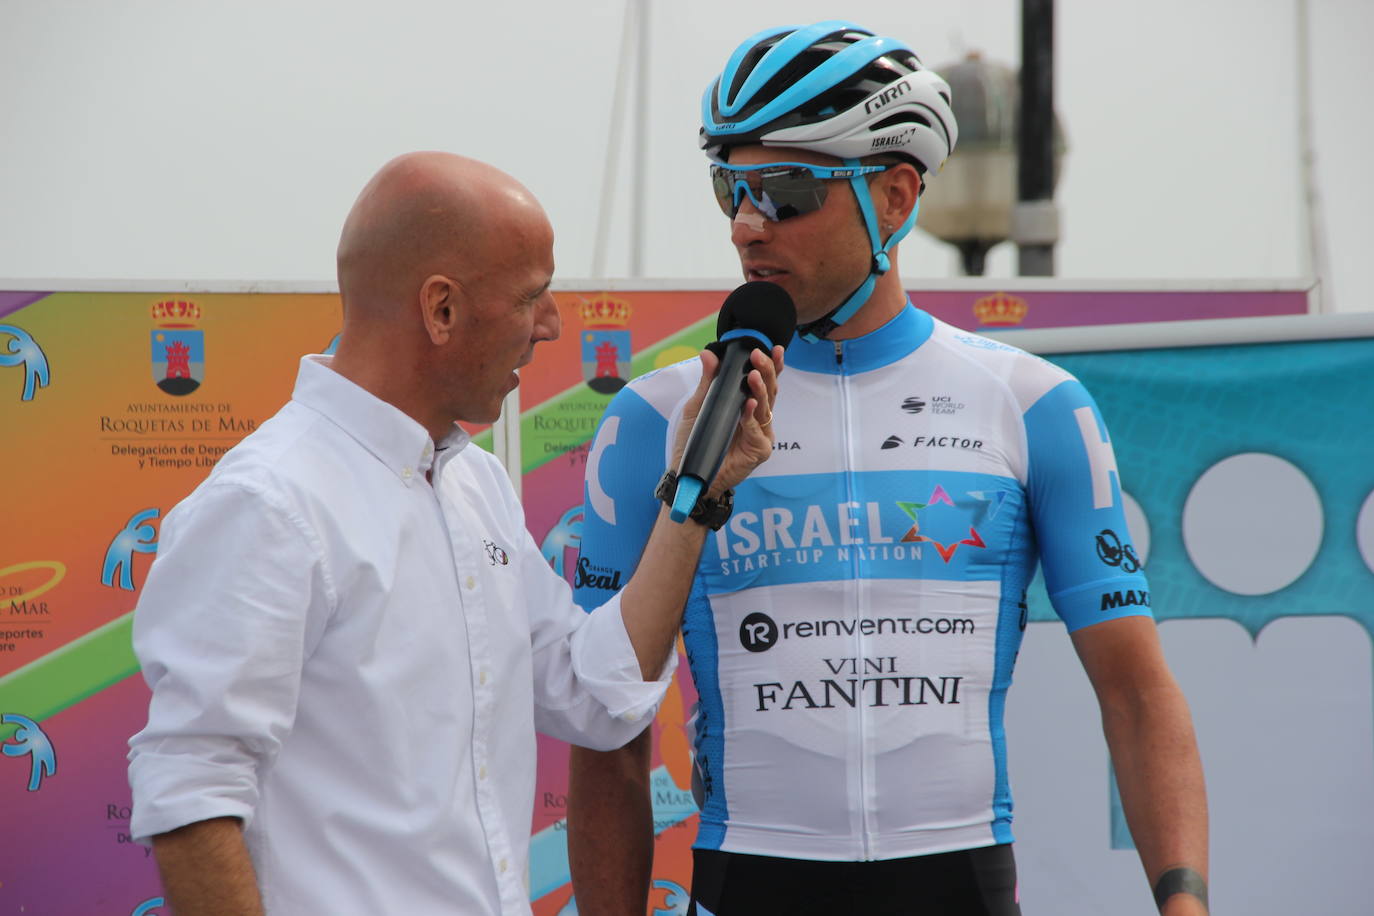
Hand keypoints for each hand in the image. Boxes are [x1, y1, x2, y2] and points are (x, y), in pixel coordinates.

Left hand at [670, 345, 782, 497]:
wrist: (688, 471)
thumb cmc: (695, 441)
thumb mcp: (699, 406)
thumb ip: (707, 381)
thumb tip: (709, 353)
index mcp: (747, 405)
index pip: (763, 382)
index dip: (771, 365)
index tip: (773, 349)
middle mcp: (757, 418)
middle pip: (769, 391)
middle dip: (766, 371)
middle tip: (758, 356)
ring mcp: (760, 434)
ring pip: (766, 408)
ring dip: (760, 390)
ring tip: (753, 376)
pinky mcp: (759, 450)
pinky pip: (757, 431)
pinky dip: (751, 418)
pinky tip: (748, 405)